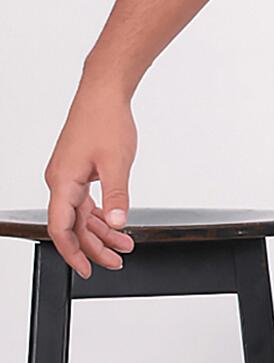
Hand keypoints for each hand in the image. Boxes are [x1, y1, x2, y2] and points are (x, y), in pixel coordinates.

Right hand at [44, 74, 138, 278]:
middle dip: (94, 247)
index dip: (73, 253)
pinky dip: (101, 216)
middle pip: (73, 226)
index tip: (87, 269)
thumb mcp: (117, 162)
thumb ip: (117, 195)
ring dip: (102, 233)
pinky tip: (116, 225)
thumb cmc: (105, 121)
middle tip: (116, 261)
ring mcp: (69, 177)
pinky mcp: (78, 172)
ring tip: (124, 246)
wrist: (104, 94)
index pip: (61, 228)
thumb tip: (118, 222)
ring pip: (81, 216)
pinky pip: (85, 203)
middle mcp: (61, 181)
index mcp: (63, 181)